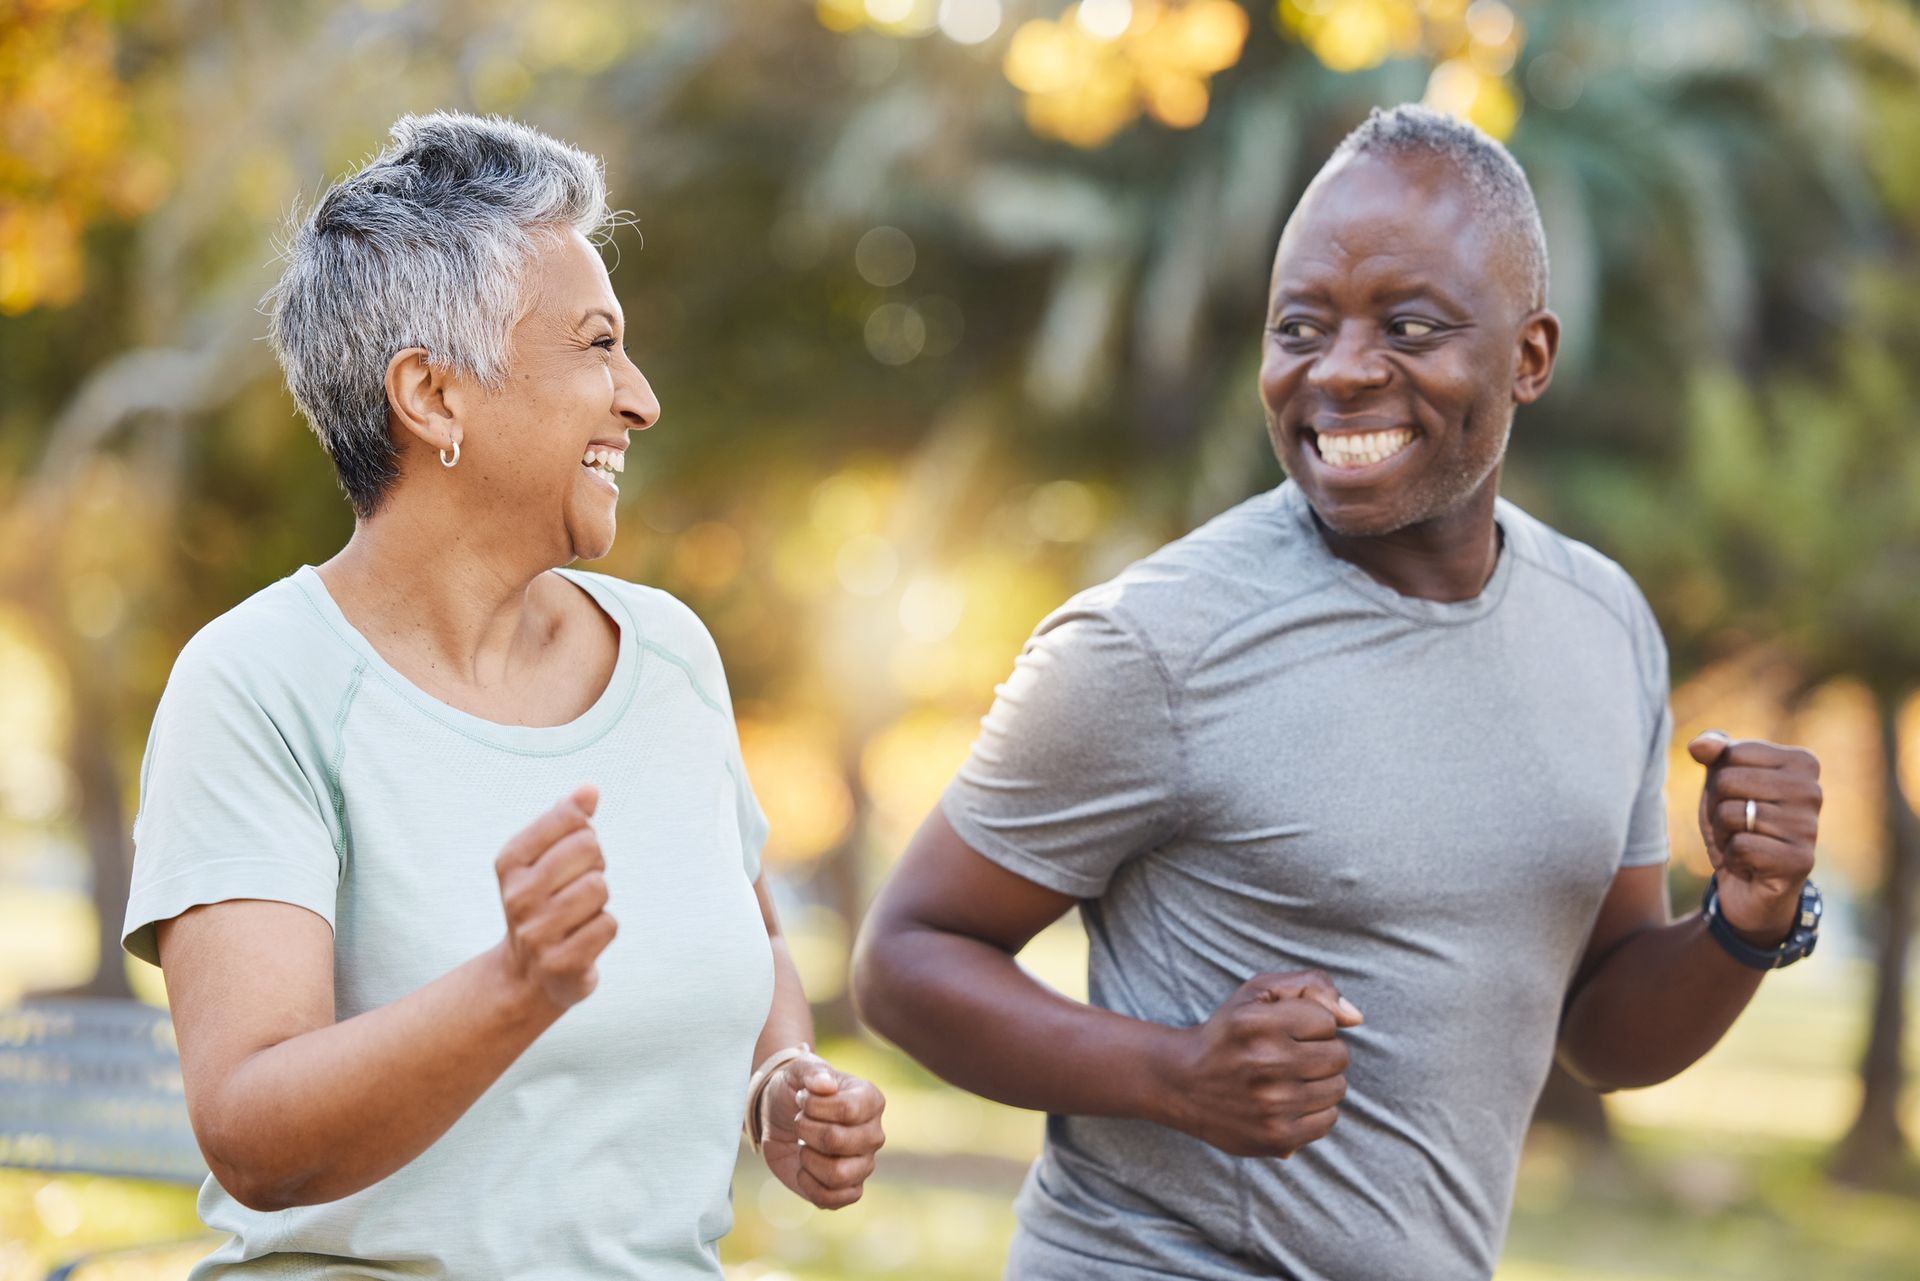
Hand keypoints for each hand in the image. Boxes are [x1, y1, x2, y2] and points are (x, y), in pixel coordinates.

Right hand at [494, 783, 617, 1012]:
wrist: (527, 975)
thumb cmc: (545, 902)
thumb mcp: (544, 858)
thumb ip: (567, 819)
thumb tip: (589, 788)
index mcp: (510, 862)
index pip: (568, 818)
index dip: (584, 831)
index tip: (570, 855)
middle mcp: (517, 896)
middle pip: (589, 848)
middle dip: (595, 865)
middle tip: (577, 887)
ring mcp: (537, 932)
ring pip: (599, 887)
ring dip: (599, 900)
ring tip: (578, 914)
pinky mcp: (561, 963)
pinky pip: (608, 924)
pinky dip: (604, 928)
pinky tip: (583, 939)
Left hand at [759, 1053, 885, 1208]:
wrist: (781, 1118)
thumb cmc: (797, 1091)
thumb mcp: (799, 1070)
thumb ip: (812, 1072)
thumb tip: (825, 1085)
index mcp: (871, 1100)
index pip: (847, 1110)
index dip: (814, 1107)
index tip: (803, 1099)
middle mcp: (874, 1134)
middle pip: (838, 1141)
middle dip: (806, 1130)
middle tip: (799, 1122)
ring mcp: (864, 1164)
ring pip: (838, 1175)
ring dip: (808, 1160)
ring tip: (804, 1148)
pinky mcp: (849, 1189)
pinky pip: (834, 1200)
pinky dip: (810, 1187)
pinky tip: (804, 1170)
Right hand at [1158, 970, 1361, 1157]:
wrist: (1182, 1084)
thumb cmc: (1230, 1032)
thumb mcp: (1259, 992)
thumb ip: (1311, 985)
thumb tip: (1356, 1018)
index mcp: (1256, 1023)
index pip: (1327, 1021)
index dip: (1311, 1024)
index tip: (1286, 1030)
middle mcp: (1263, 1063)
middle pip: (1339, 1056)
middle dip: (1320, 1051)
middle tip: (1289, 1055)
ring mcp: (1271, 1105)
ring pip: (1338, 1088)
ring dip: (1320, 1081)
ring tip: (1288, 1078)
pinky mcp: (1277, 1137)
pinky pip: (1329, 1120)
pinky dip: (1316, 1110)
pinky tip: (1289, 1102)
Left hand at [1687, 732, 1821, 944]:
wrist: (1749, 884)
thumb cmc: (1737, 825)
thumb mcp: (1720, 782)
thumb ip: (1713, 751)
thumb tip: (1700, 744)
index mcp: (1801, 762)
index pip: (1732, 752)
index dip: (1718, 779)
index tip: (1736, 799)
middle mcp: (1813, 790)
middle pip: (1726, 781)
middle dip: (1716, 807)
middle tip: (1737, 826)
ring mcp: (1810, 826)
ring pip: (1731, 814)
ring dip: (1724, 834)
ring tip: (1744, 843)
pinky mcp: (1800, 860)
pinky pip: (1740, 846)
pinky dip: (1733, 857)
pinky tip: (1751, 864)